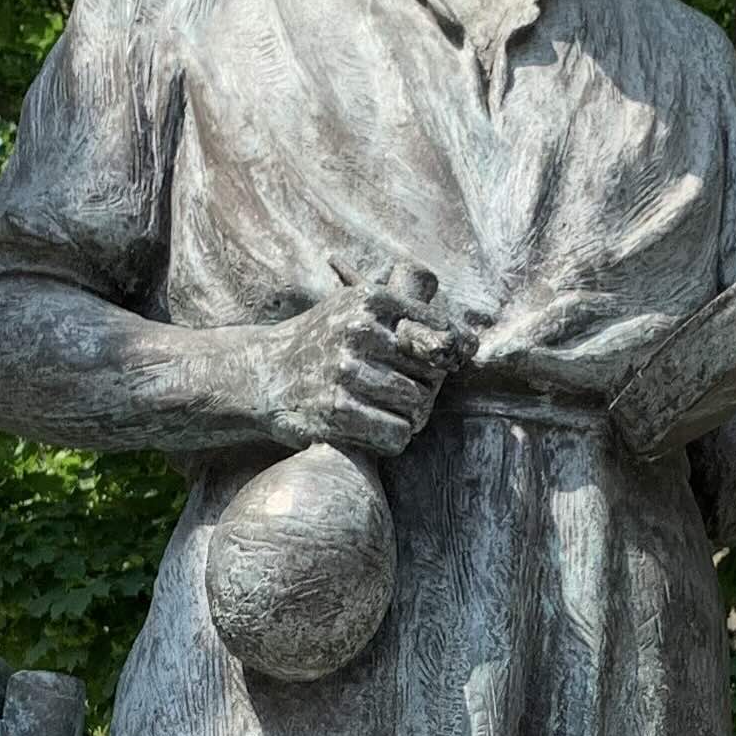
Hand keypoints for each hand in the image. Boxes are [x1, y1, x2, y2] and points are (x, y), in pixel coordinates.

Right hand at [243, 269, 471, 455]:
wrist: (264, 373)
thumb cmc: (323, 342)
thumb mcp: (358, 308)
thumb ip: (410, 317)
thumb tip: (471, 344)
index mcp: (369, 298)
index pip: (440, 331)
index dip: (448, 354)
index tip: (441, 364)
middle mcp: (357, 330)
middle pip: (431, 374)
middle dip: (424, 389)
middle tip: (400, 392)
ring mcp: (345, 372)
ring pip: (417, 407)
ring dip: (409, 417)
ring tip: (387, 410)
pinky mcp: (336, 412)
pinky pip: (396, 435)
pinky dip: (393, 437)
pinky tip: (375, 427)